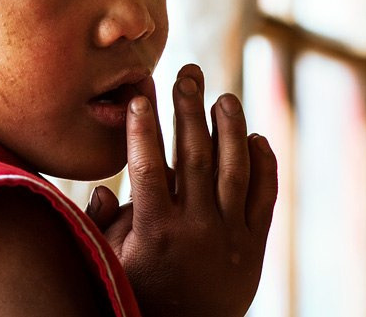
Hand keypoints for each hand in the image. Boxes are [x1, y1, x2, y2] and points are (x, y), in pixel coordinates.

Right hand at [85, 64, 277, 316]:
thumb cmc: (139, 292)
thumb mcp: (110, 260)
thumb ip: (104, 222)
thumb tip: (101, 189)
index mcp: (155, 230)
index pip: (148, 165)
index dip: (143, 126)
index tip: (141, 92)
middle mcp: (197, 229)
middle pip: (195, 155)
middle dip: (189, 108)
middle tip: (187, 72)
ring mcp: (231, 236)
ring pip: (235, 169)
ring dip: (230, 126)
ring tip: (224, 96)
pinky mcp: (255, 245)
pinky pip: (264, 196)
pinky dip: (264, 164)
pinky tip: (255, 137)